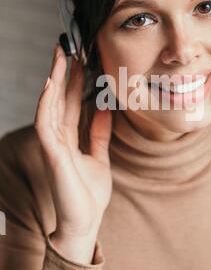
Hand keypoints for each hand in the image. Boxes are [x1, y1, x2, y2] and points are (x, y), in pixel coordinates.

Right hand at [34, 43, 112, 262]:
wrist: (85, 222)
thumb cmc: (89, 193)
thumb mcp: (99, 156)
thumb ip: (99, 133)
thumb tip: (106, 109)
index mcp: (70, 138)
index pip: (70, 103)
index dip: (74, 81)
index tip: (82, 59)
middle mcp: (59, 137)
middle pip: (59, 98)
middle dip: (63, 73)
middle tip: (68, 47)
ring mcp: (54, 145)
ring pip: (50, 105)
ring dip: (54, 80)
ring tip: (60, 56)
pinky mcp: (52, 154)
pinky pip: (45, 124)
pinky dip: (47, 104)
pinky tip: (51, 85)